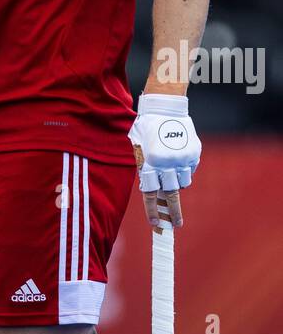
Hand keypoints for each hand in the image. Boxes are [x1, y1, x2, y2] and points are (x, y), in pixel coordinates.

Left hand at [128, 93, 200, 228]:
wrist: (165, 108)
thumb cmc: (145, 130)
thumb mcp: (138, 150)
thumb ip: (145, 170)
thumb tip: (154, 192)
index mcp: (150, 164)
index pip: (151, 194)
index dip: (153, 211)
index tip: (156, 223)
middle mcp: (167, 164)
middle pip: (172, 195)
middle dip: (174, 212)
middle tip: (176, 224)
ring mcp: (183, 159)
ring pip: (183, 183)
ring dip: (177, 184)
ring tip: (171, 173)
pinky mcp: (194, 153)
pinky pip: (190, 170)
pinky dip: (184, 170)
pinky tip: (177, 158)